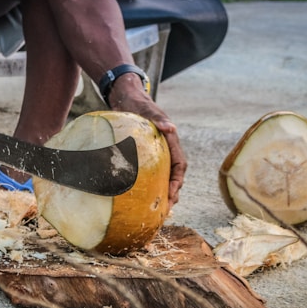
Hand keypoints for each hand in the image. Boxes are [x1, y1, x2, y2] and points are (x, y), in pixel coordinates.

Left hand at [107, 74, 186, 208]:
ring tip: (158, 210)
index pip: (179, 165)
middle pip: (174, 175)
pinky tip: (143, 198)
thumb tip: (170, 127)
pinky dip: (151, 186)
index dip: (177, 181)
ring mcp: (156, 152)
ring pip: (164, 176)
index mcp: (170, 141)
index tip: (172, 194)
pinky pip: (151, 173)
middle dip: (173, 193)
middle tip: (166, 210)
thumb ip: (158, 118)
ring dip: (163, 192)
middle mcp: (166, 149)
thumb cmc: (137, 103)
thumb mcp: (146, 110)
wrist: (126, 97)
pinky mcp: (146, 155)